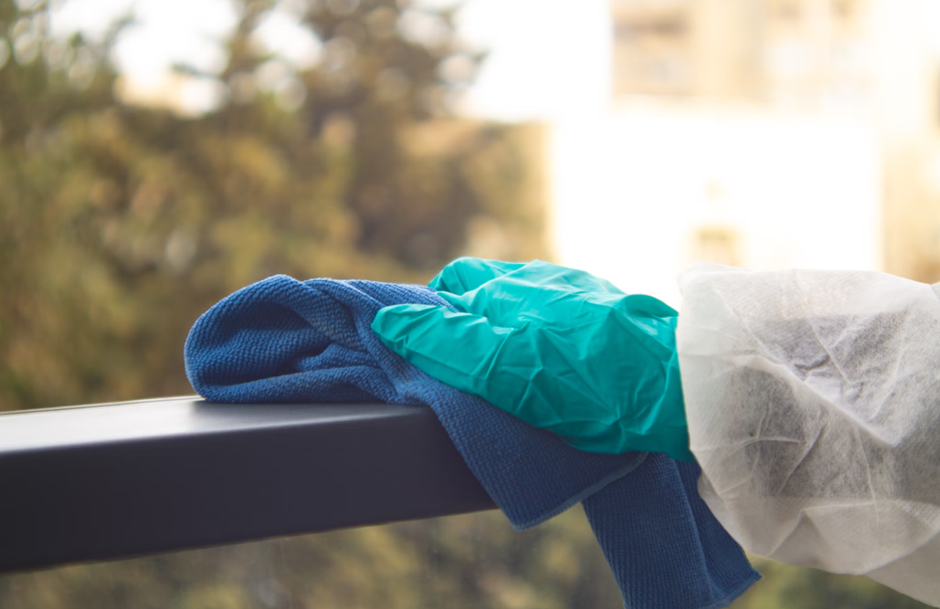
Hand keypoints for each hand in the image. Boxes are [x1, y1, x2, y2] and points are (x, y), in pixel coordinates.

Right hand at [372, 257, 691, 461]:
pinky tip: (560, 363)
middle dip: (471, 316)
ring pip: (529, 299)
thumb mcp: (503, 367)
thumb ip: (446, 341)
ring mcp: (585, 293)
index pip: (454, 282)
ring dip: (510, 323)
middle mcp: (547, 279)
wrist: (679, 389)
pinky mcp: (615, 312)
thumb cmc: (587, 383)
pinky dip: (548, 332)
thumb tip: (389, 319)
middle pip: (491, 287)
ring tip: (514, 367)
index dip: (435, 309)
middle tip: (469, 363)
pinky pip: (565, 313)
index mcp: (513, 286)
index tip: (429, 345)